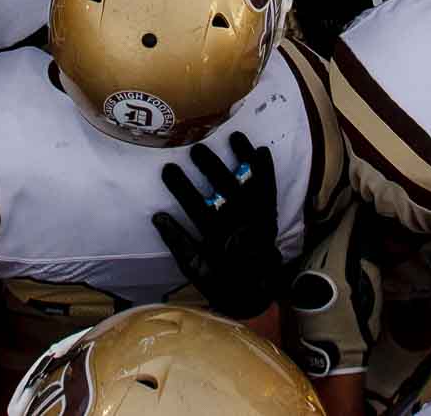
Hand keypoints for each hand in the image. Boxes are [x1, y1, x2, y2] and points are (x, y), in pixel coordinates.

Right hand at [151, 131, 284, 320]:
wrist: (257, 294)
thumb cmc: (221, 282)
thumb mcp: (195, 270)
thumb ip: (178, 244)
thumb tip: (159, 217)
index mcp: (219, 239)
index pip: (197, 208)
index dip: (182, 188)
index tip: (168, 169)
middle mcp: (241, 226)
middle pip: (225, 191)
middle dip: (211, 167)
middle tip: (196, 148)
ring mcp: (259, 220)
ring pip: (250, 185)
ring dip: (242, 160)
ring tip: (232, 135)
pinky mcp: (271, 217)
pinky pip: (269, 191)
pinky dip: (266, 171)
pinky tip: (261, 150)